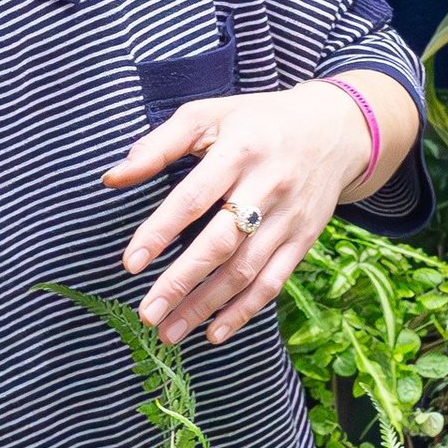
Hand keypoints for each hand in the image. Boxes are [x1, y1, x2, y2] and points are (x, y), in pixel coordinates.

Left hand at [106, 76, 403, 347]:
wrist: (334, 128)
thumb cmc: (256, 121)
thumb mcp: (208, 115)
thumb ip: (159, 144)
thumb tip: (112, 178)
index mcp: (239, 150)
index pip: (193, 198)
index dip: (160, 232)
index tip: (130, 264)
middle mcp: (268, 186)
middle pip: (221, 243)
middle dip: (182, 282)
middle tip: (148, 313)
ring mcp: (290, 217)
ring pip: (246, 271)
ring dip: (207, 306)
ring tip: (170, 332)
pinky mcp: (305, 238)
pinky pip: (274, 281)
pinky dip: (244, 311)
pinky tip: (215, 332)